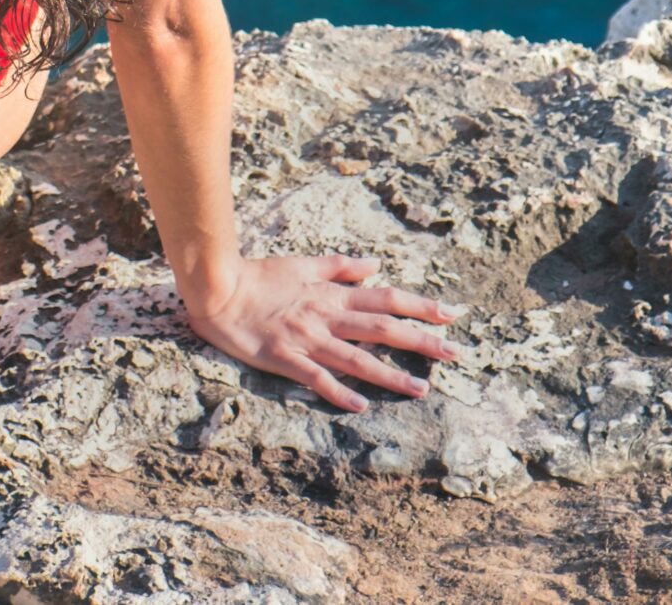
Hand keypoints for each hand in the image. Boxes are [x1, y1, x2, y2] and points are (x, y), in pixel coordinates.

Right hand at [178, 254, 463, 412]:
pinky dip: (339, 392)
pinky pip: (317, 379)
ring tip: (421, 389)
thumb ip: (339, 267)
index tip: (451, 314)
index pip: (385, 299)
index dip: (420, 306)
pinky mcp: (285, 359)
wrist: (217, 289)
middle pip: (382, 329)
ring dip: (391, 374)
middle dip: (421, 341)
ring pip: (357, 359)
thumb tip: (374, 266)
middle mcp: (326, 317)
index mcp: (331, 295)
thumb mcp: (302, 264)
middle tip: (454, 354)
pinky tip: (361, 407)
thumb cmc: (258, 276)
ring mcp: (307, 340)